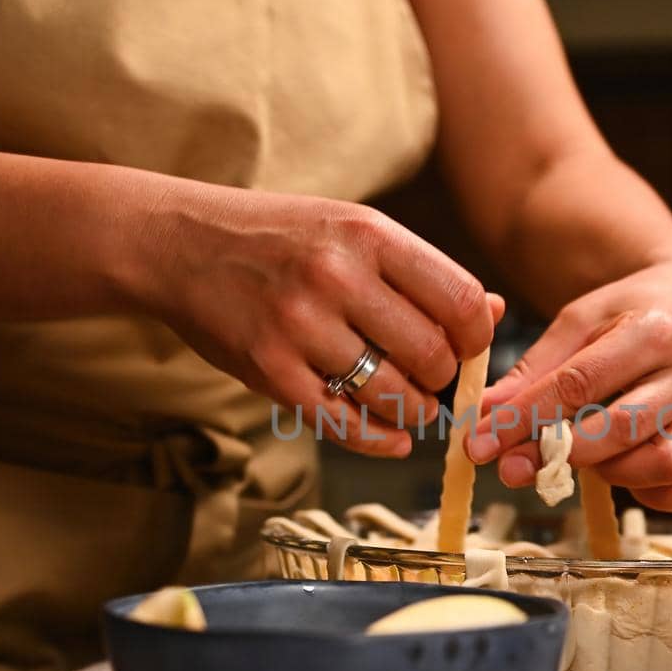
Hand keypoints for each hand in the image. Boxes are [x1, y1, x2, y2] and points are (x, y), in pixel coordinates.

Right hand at [134, 183, 499, 456]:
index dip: (477, 336)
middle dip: (443, 380)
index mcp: (367, 234)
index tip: (469, 348)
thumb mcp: (352, 230)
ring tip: (410, 408)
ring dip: (412, 413)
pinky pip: (341, 421)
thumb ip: (420, 272)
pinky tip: (389, 437)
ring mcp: (299, 325)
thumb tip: (492, 312)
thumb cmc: (279, 237)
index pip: (459, 299)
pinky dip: (376, 439)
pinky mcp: (269, 369)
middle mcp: (336, 277)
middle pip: (431, 355)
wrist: (179, 242)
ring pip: (392, 395)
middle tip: (433, 383)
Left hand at [469, 256, 671, 510]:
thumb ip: (535, 368)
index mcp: (655, 331)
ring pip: (660, 465)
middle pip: (620, 429)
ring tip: (579, 455)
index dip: (524, 417)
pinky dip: (647, 492)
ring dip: (606, 472)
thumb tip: (484, 414)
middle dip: (557, 454)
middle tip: (513, 467)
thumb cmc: (631, 311)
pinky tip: (620, 470)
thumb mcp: (580, 319)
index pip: (580, 384)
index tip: (482, 442)